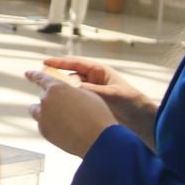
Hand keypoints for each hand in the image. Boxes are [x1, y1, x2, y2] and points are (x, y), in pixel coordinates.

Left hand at [26, 69, 115, 156]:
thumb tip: (68, 93)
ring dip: (45, 112)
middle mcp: (46, 100)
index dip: (34, 75)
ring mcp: (43, 117)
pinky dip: (50, 125)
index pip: (41, 78)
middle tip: (65, 108)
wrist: (98, 139)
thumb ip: (72, 91)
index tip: (27, 73)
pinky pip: (43, 125)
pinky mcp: (44, 131)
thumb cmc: (97, 115)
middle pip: (43, 96)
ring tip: (62, 119)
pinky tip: (65, 130)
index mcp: (57, 87)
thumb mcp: (87, 95)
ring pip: (37, 111)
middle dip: (51, 100)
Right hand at [44, 56, 158, 150]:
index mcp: (99, 72)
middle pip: (69, 76)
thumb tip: (74, 88)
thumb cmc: (133, 102)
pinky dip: (67, 103)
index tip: (44, 63)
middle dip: (56, 78)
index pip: (75, 64)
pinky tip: (58, 109)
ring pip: (71, 90)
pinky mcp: (91, 106)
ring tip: (48, 97)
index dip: (59, 63)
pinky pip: (75, 102)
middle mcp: (93, 81)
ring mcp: (91, 93)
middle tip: (42, 82)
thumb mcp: (113, 94)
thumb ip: (93, 91)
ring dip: (61, 92)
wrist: (143, 122)